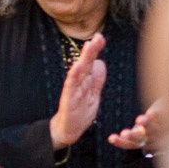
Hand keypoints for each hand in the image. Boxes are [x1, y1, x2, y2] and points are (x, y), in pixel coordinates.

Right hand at [49, 34, 106, 150]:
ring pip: (78, 72)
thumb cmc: (80, 112)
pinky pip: (70, 87)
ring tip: (89, 46)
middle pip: (85, 64)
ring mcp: (72, 91)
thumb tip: (100, 62)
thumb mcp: (93, 94)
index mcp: (85, 81)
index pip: (91, 62)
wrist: (69, 131)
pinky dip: (73, 76)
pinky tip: (77, 67)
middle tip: (98, 36)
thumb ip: (96, 79)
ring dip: (83, 59)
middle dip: (91, 50)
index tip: (100, 37)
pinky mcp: (68, 100)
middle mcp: (78, 83)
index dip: (95, 50)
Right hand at [109, 98, 164, 153]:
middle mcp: (153, 138)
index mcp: (144, 143)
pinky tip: (151, 112)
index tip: (110, 137)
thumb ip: (136, 133)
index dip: (120, 142)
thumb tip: (124, 135)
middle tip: (124, 133)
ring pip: (154, 129)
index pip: (130, 145)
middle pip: (141, 139)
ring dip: (146, 125)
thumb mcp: (143, 130)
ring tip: (139, 119)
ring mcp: (163, 130)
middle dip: (132, 136)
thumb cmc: (154, 123)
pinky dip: (158, 116)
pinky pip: (165, 118)